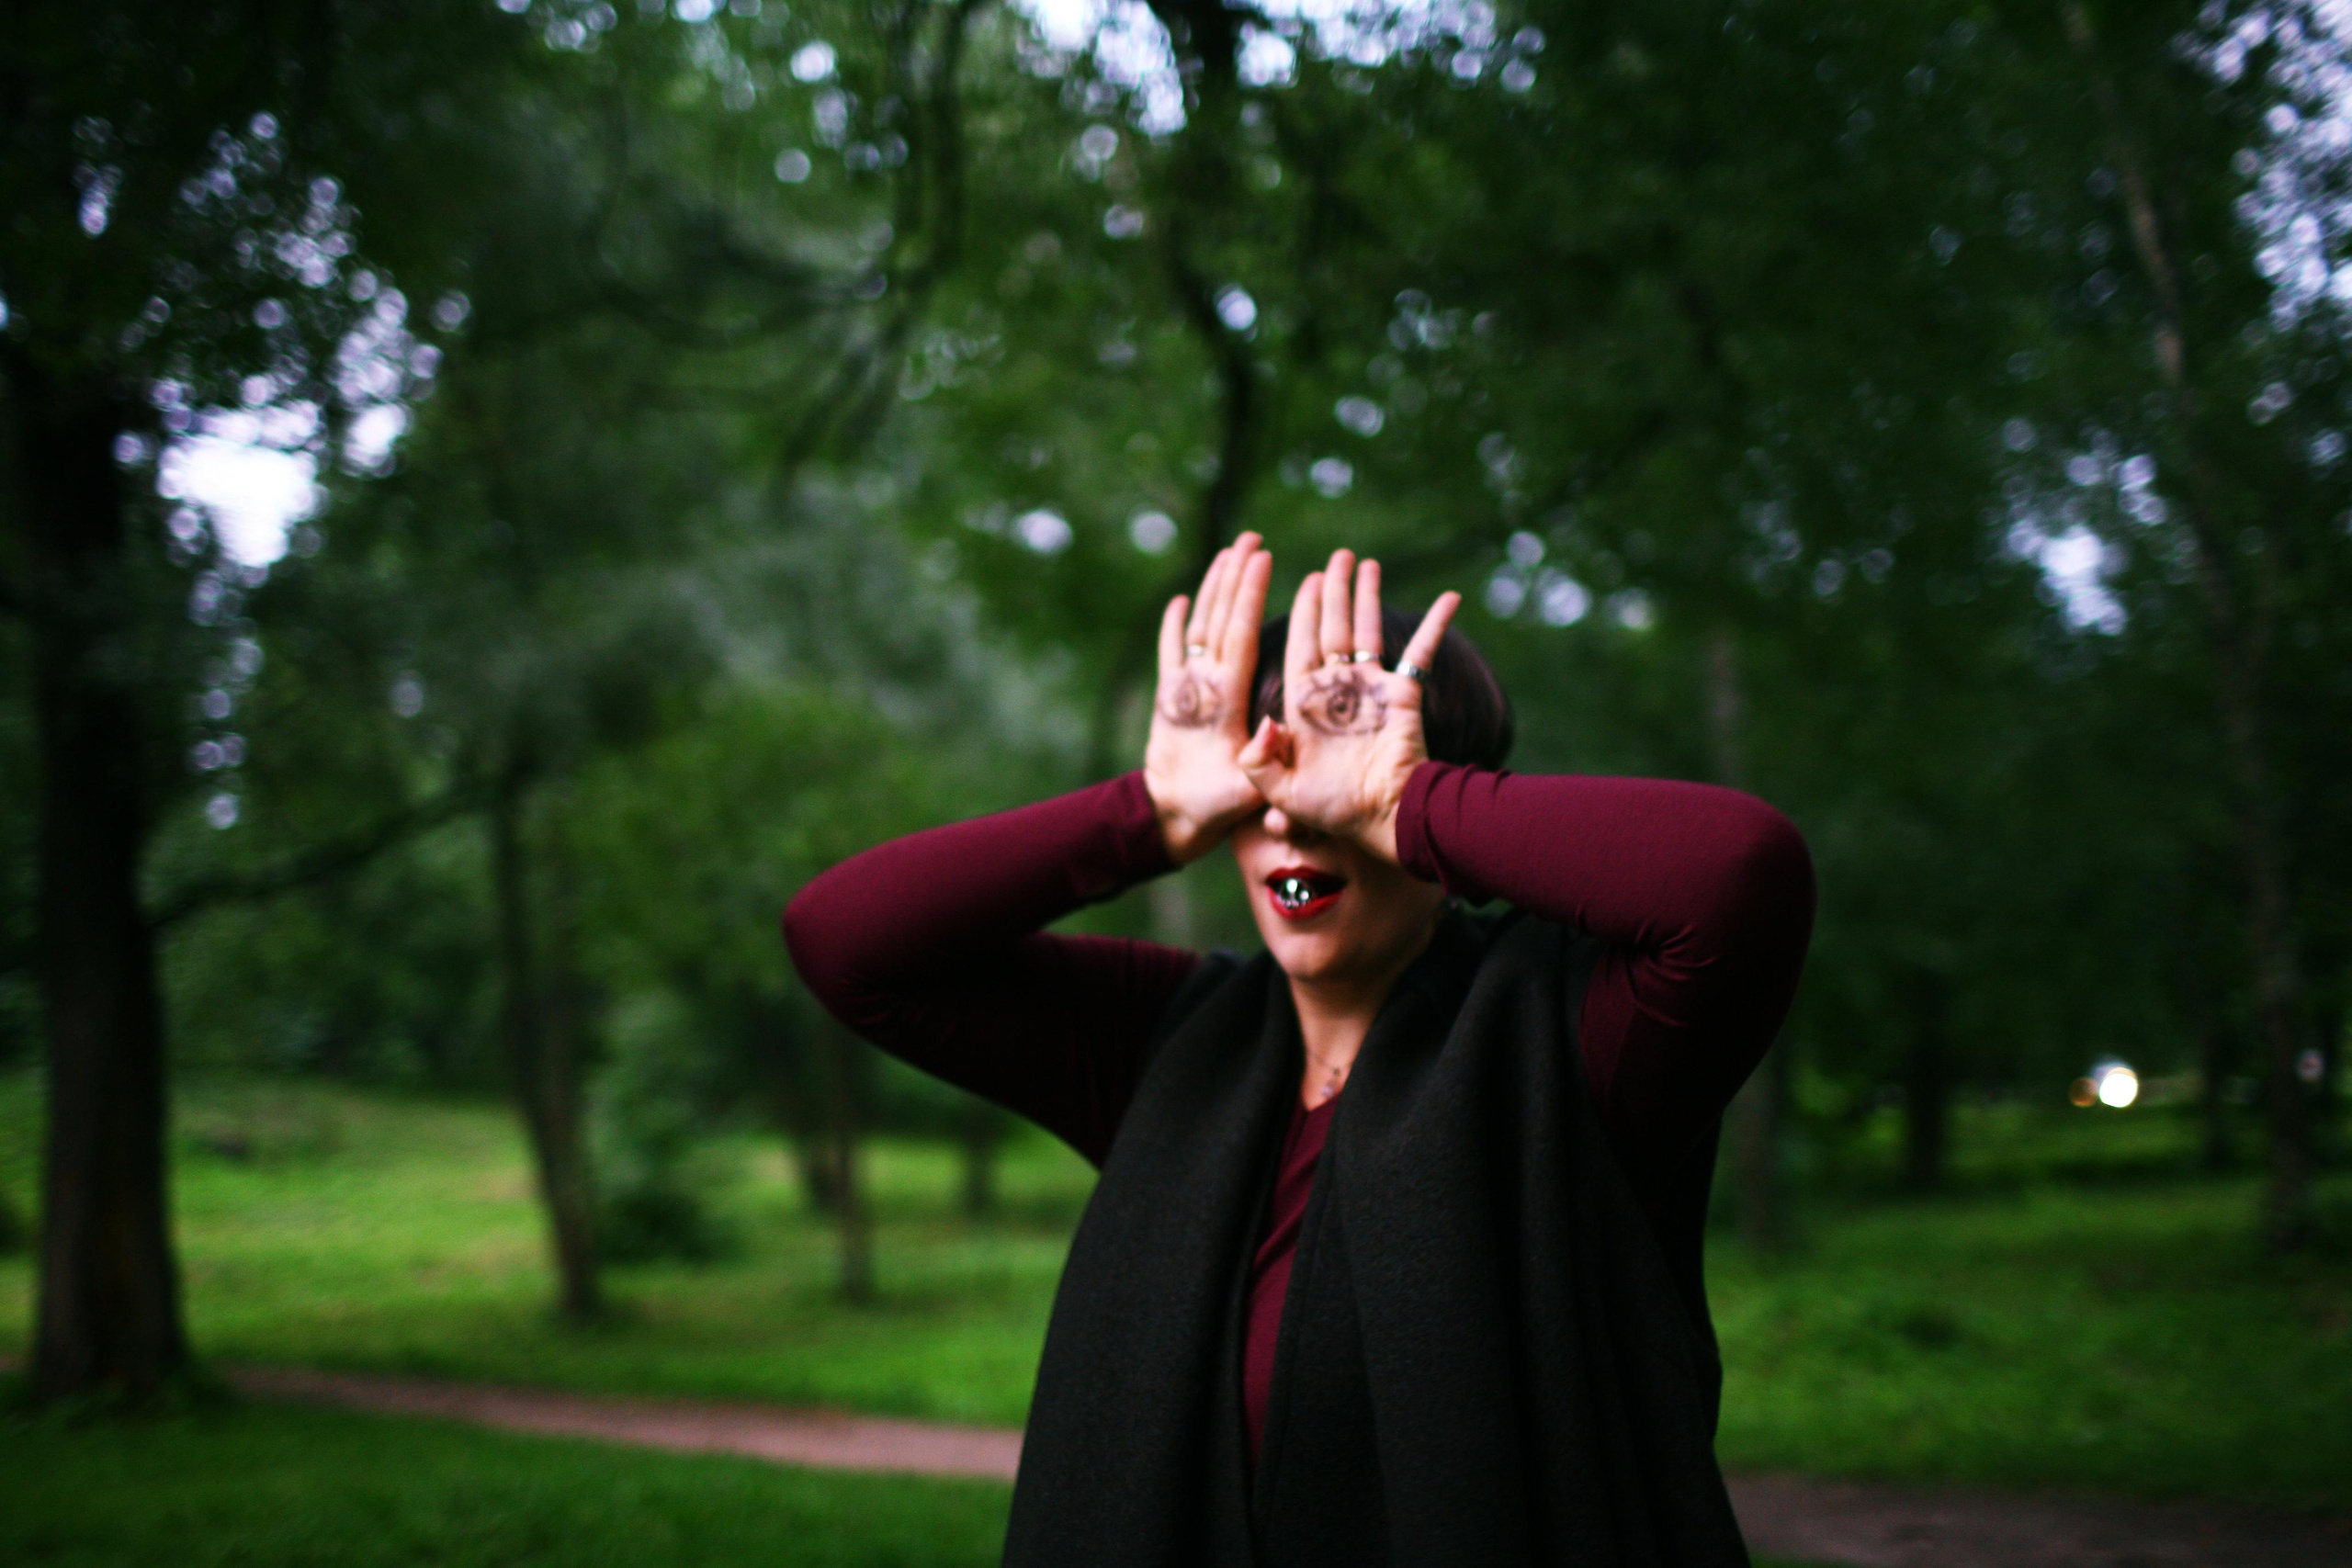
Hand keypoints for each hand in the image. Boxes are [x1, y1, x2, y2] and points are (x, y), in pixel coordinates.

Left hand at [1143, 533, 1273, 862]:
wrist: (1168, 818)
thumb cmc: (1218, 806)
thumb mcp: (1251, 789)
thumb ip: (1265, 760)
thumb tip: (1272, 730)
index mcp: (1225, 698)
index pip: (1239, 634)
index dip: (1249, 594)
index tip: (1263, 558)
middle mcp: (1201, 684)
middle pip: (1219, 617)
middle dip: (1234, 575)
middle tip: (1250, 537)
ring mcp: (1182, 687)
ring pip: (1198, 625)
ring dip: (1211, 587)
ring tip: (1228, 552)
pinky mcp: (1168, 697)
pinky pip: (1170, 652)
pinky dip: (1173, 625)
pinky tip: (1180, 600)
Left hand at [1237, 550, 1459, 863]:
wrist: (1383, 820)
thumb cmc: (1331, 811)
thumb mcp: (1280, 792)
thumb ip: (1260, 760)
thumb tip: (1264, 721)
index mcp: (1304, 704)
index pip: (1299, 646)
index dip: (1301, 613)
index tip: (1304, 581)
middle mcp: (1337, 690)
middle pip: (1331, 628)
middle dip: (1331, 591)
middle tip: (1335, 557)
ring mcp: (1371, 689)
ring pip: (1367, 630)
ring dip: (1367, 596)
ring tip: (1366, 563)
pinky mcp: (1403, 694)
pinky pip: (1422, 652)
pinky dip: (1436, 624)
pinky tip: (1449, 597)